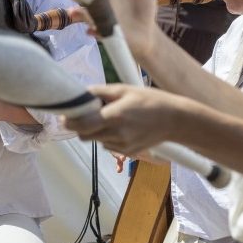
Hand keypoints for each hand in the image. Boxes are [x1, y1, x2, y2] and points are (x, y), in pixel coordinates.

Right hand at [42, 0, 160, 65]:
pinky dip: (95, 31)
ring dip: (79, 13)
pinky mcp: (110, 34)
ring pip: (86, 14)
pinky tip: (91, 31)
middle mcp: (98, 4)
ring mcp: (102, 19)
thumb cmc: (142, 7)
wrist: (148, 33)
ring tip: (73, 11)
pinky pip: (100, 33)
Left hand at [65, 84, 181, 154]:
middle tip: (88, 114)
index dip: (70, 121)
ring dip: (96, 130)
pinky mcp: (128, 152)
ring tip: (112, 117)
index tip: (67, 114)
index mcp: (114, 116)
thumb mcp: (125, 89)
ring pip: (96, 141)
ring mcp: (122, 146)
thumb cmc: (151, 100)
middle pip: (84, 136)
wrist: (175, 120)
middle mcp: (116, 134)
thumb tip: (82, 94)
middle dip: (81, 126)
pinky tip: (122, 126)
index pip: (81, 125)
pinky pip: (109, 145)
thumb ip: (100, 92)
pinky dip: (109, 136)